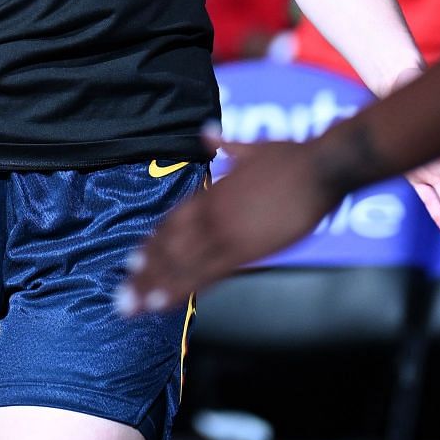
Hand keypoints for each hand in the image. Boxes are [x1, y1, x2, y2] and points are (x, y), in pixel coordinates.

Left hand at [122, 132, 341, 314]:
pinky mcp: (244, 251)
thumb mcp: (251, 148)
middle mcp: (211, 214)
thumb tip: (207, 133)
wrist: (319, 168)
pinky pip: (205, 275)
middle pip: (168, 247)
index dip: (151, 244)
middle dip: (144, 273)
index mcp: (213, 192)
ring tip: (131, 306)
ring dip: (153, 286)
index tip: (132, 262)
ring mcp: (225, 233)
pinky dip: (180, 289)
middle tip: (121, 297)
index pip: (172, 222)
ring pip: (179, 263)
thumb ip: (225, 145)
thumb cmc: (291, 157)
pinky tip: (161, 303)